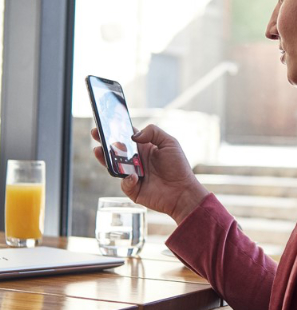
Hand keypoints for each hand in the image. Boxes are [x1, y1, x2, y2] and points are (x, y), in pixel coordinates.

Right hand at [92, 124, 208, 223]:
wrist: (183, 191)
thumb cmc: (178, 166)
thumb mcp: (169, 142)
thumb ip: (153, 132)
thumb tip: (133, 136)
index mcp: (145, 148)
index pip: (127, 137)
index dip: (116, 130)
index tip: (106, 122)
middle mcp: (137, 160)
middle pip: (116, 150)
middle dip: (104, 141)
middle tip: (95, 133)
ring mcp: (133, 174)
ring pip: (114, 166)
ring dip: (105, 158)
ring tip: (98, 150)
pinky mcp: (133, 189)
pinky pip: (124, 183)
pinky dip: (126, 180)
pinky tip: (133, 177)